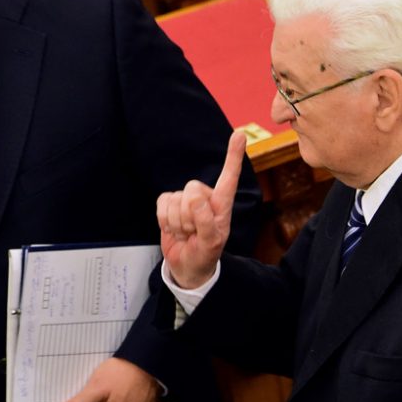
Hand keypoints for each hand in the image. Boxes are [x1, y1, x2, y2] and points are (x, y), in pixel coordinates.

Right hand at [156, 130, 246, 288]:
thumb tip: (195, 199)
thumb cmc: (204, 255)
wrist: (186, 266)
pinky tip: (173, 229)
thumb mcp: (211, 244)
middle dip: (188, 216)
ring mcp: (185, 200)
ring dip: (176, 223)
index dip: (233, 156)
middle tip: (194, 233)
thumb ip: (206, 222)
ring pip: (175, 199)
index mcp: (221, 204)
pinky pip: (162, 202)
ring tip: (186, 233)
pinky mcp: (169, 203)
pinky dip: (164, 220)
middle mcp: (204, 197)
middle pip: (192, 190)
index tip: (240, 134)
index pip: (229, 177)